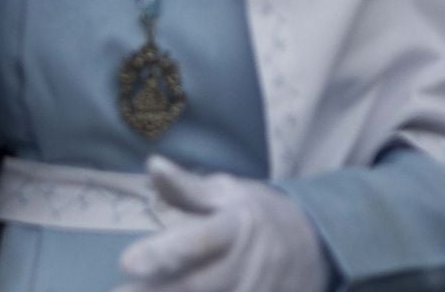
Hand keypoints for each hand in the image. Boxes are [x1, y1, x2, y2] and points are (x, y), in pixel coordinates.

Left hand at [112, 157, 327, 291]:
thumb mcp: (229, 192)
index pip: (197, 242)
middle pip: (197, 287)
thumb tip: (152, 165)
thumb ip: (187, 188)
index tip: (127, 262)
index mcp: (236, 228)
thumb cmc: (259, 215)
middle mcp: (246, 266)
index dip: (163, 252)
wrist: (317, 245)